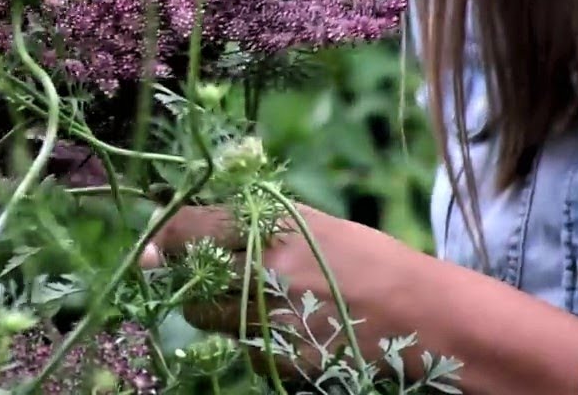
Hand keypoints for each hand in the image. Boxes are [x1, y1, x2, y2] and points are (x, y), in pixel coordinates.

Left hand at [139, 202, 422, 379]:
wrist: (424, 318)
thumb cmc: (370, 259)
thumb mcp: (314, 223)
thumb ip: (256, 221)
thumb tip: (201, 217)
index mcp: (270, 231)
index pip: (189, 228)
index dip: (164, 235)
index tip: (153, 243)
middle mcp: (263, 276)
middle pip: (191, 281)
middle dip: (190, 279)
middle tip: (206, 274)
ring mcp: (271, 323)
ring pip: (209, 320)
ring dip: (217, 311)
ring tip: (254, 300)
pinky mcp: (283, 362)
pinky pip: (244, 350)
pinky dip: (252, 341)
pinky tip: (285, 329)